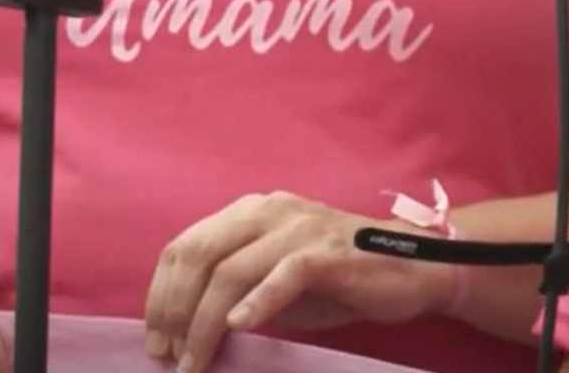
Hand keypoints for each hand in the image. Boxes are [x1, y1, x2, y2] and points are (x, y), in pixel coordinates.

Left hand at [144, 191, 455, 372]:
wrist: (411, 268)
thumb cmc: (338, 279)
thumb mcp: (275, 277)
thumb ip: (233, 287)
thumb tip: (183, 329)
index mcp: (252, 212)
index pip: (186, 245)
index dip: (161, 295)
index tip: (156, 338)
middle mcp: (271, 210)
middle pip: (199, 254)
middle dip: (173, 310)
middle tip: (169, 355)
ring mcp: (301, 228)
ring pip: (231, 270)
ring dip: (202, 322)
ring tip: (195, 360)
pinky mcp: (328, 252)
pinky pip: (283, 274)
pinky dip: (256, 302)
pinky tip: (239, 327)